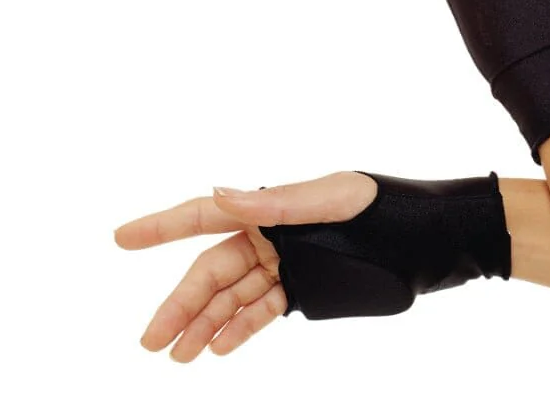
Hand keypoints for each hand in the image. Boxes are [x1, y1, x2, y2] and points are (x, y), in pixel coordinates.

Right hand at [113, 171, 376, 360]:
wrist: (426, 239)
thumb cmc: (383, 208)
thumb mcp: (334, 200)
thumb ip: (279, 203)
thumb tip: (222, 192)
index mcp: (271, 206)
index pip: (206, 215)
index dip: (163, 226)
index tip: (123, 238)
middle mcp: (271, 234)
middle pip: (213, 270)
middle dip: (181, 303)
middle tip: (151, 340)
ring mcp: (285, 263)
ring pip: (232, 296)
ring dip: (204, 324)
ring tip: (179, 356)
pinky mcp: (304, 289)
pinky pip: (261, 310)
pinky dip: (239, 328)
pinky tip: (218, 348)